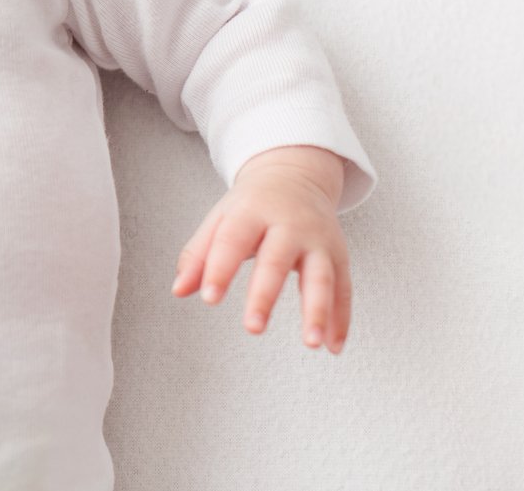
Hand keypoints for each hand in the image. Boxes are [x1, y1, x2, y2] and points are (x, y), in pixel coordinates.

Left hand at [170, 145, 351, 353]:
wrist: (295, 176)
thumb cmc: (252, 205)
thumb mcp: (220, 219)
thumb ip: (198, 254)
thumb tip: (179, 290)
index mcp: (252, 212)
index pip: (233, 240)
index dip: (220, 269)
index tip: (208, 298)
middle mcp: (289, 225)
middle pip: (277, 260)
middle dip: (265, 295)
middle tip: (252, 327)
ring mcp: (318, 240)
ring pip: (322, 276)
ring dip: (318, 311)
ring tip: (311, 343)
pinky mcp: (339, 256)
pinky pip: (344, 290)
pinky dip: (341, 320)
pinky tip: (333, 346)